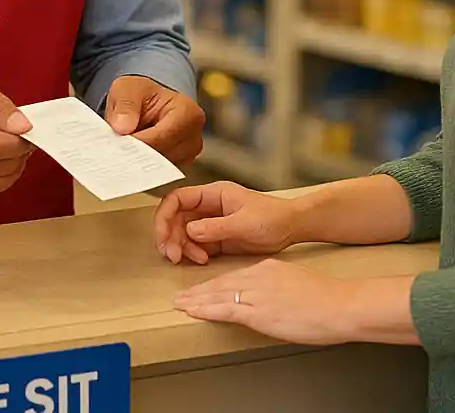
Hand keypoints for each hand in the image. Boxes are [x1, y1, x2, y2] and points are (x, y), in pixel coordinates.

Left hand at [105, 75, 204, 165]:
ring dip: (136, 165)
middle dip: (135, 156)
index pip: (161, 137)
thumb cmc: (141, 95)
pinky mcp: (177, 167)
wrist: (146, 104)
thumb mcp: (128, 88)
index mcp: (187, 112)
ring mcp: (187, 155)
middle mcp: (193, 137)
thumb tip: (123, 126)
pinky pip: (156, 175)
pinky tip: (125, 162)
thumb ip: (125, 104)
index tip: (115, 148)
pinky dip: (139, 169)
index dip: (137, 144)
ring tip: (116, 156)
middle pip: (161, 157)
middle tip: (110, 156)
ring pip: (158, 170)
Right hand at [154, 181, 296, 264]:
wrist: (291, 227)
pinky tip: (202, 261)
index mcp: (213, 194)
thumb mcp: (243, 223)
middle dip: (170, 236)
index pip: (177, 199)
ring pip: (183, 233)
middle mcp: (208, 207)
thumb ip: (215, 227)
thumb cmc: (272, 217)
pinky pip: (195, 246)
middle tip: (173, 255)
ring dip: (181, 247)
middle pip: (176, 218)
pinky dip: (193, 254)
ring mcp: (211, 222)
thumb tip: (189, 231)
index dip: (165, 216)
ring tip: (192, 260)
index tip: (163, 235)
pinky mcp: (216, 238)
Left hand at [174, 258, 353, 345]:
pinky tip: (194, 311)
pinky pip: (226, 309)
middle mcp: (259, 276)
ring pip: (219, 295)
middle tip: (181, 296)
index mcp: (269, 267)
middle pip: (222, 283)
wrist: (338, 304)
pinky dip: (207, 310)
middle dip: (200, 291)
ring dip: (197, 300)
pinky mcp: (259, 311)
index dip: (215, 284)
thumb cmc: (326, 298)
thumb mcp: (296, 282)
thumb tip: (270, 298)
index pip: (235, 276)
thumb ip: (279, 286)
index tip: (203, 289)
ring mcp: (258, 293)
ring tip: (180, 304)